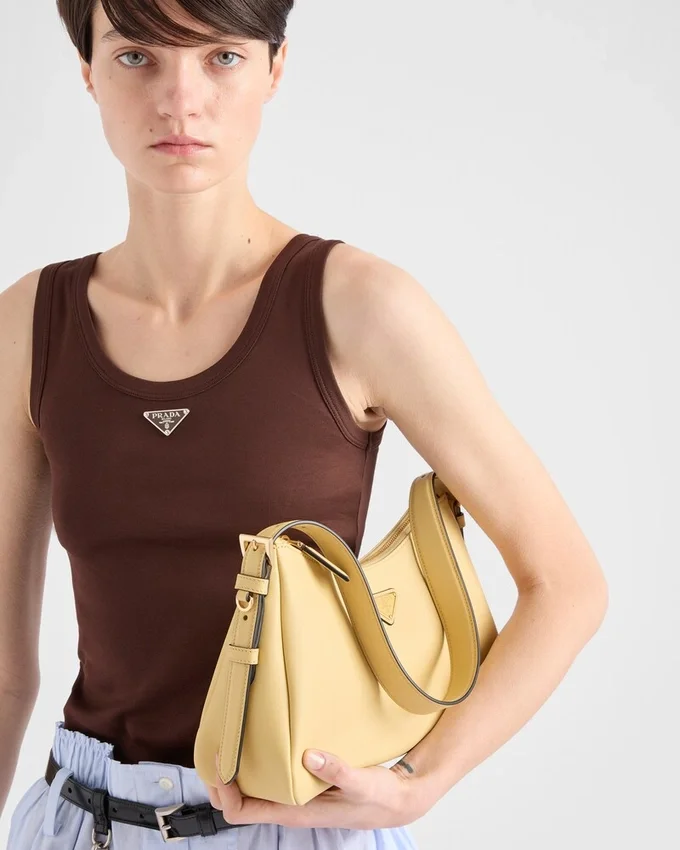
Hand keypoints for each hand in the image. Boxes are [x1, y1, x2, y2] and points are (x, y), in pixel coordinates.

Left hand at [207, 749, 432, 829]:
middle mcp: (288, 805)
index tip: (219, 764)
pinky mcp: (303, 780)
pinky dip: (257, 759)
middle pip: (238, 799)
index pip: (242, 812)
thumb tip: (309, 756)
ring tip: (231, 736)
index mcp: (294, 811)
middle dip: (221, 777)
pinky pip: (269, 773)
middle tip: (216, 744)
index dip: (224, 792)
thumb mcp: (362, 783)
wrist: (397, 799)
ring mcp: (293, 794)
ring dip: (236, 767)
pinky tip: (261, 737)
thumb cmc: (379, 798)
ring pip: (251, 786)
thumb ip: (338, 771)